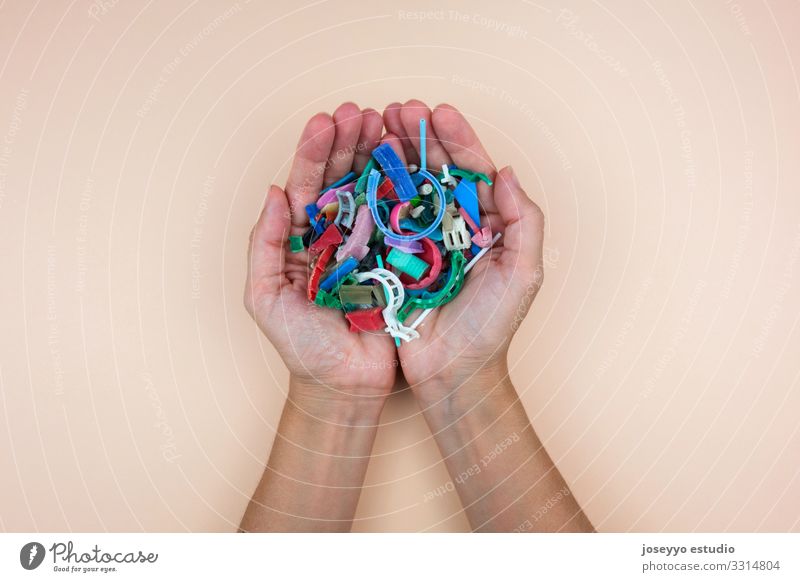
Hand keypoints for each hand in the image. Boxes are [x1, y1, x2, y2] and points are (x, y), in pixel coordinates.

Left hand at [244, 103, 396, 407]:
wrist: (344, 385)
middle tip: (363, 112)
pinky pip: (402, 220)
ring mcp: (368, 245)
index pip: (306, 184)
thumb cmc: (300, 346)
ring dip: (378, 156)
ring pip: (373, 191)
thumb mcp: (265, 298)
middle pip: (341, 178)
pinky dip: (406, 191)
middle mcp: (334, 235)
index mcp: (300, 238)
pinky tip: (412, 163)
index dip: (314, 151)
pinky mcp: (397, 260)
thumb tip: (275, 191)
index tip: (328, 120)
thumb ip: (264, 245)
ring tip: (388, 124)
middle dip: (349, 143)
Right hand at [382, 100, 544, 394]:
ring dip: (391, 156)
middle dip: (417, 137)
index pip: (471, 172)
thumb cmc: (492, 329)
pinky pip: (378, 220)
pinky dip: (368, 193)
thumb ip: (523, 223)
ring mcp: (418, 242)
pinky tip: (356, 169)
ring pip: (403, 189)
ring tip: (374, 127)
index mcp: (485, 225)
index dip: (457, 140)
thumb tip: (505, 173)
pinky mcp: (390, 260)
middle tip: (397, 109)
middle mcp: (450, 227)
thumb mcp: (522, 275)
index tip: (438, 112)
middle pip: (433, 171)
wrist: (454, 375)